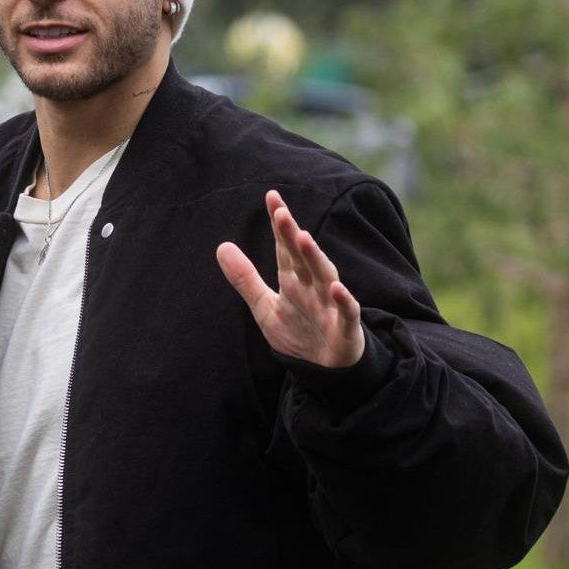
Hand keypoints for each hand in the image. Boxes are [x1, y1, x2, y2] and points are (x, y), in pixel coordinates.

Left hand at [216, 189, 364, 369]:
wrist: (325, 371)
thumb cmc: (298, 333)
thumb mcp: (265, 307)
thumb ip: (245, 278)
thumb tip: (221, 246)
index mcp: (294, 280)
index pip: (285, 247)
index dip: (279, 224)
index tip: (271, 197)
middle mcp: (313, 287)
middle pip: (302, 257)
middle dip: (292, 235)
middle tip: (280, 212)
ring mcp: (331, 305)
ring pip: (325, 277)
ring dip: (315, 258)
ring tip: (304, 238)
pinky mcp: (345, 328)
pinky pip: (347, 312)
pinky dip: (343, 300)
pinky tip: (336, 288)